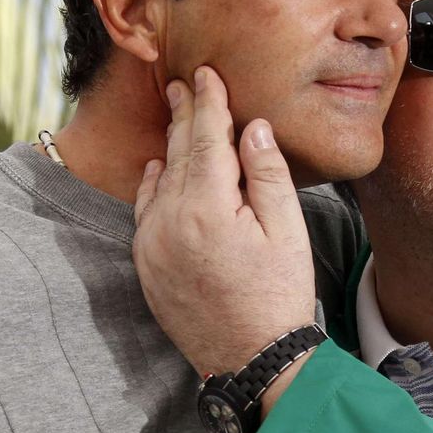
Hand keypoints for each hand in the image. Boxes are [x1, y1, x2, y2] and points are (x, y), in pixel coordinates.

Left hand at [132, 66, 316, 376]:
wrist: (252, 359)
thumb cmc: (279, 295)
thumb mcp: (288, 230)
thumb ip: (268, 174)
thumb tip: (253, 127)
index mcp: (208, 208)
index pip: (206, 139)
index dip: (208, 103)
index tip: (206, 73)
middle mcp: (170, 221)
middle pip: (177, 153)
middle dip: (184, 115)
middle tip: (185, 82)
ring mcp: (152, 244)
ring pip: (159, 179)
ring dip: (168, 145)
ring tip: (176, 113)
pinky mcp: (145, 264)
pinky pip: (145, 210)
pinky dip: (152, 183)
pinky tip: (158, 168)